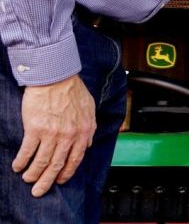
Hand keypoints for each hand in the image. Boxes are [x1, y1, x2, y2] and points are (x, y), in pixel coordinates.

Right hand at [12, 75, 95, 196]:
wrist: (55, 78)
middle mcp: (69, 136)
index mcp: (83, 131)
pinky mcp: (35, 128)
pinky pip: (28, 151)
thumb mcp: (90, 109)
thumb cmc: (73, 91)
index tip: (59, 180)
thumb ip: (90, 128)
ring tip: (28, 179)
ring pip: (42, 161)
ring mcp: (52, 133)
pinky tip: (18, 166)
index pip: (76, 159)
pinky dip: (22, 161)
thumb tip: (88, 144)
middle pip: (57, 164)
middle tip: (39, 191)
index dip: (67, 172)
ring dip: (33, 173)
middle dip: (47, 181)